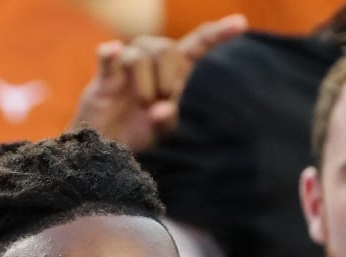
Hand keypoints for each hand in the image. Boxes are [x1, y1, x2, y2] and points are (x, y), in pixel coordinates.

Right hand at [71, 18, 245, 151]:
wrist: (106, 143)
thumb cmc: (138, 131)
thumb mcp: (160, 131)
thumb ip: (166, 120)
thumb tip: (163, 108)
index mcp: (173, 68)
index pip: (198, 44)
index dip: (218, 33)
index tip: (240, 23)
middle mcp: (151, 57)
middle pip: (167, 48)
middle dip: (167, 77)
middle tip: (160, 101)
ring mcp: (127, 63)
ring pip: (140, 56)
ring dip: (144, 84)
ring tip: (141, 104)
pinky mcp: (105, 75)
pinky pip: (109, 57)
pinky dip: (111, 54)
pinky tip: (113, 52)